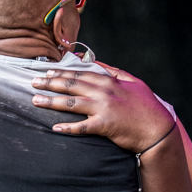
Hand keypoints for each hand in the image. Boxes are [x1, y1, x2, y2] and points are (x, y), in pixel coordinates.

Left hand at [30, 65, 173, 152]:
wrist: (158, 129)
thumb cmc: (147, 106)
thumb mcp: (133, 82)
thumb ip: (114, 71)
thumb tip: (97, 63)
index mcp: (109, 81)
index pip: (80, 74)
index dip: (61, 72)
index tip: (47, 72)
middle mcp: (104, 92)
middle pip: (71, 85)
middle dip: (50, 83)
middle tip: (33, 83)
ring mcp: (103, 108)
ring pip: (71, 103)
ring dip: (51, 101)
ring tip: (35, 101)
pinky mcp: (104, 125)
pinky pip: (82, 127)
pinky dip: (68, 127)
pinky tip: (54, 127)